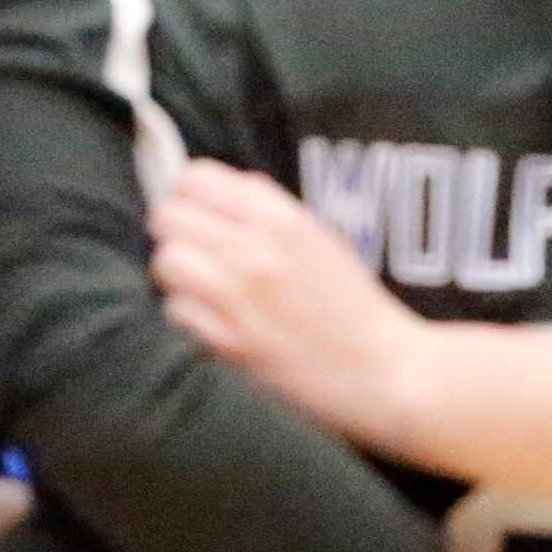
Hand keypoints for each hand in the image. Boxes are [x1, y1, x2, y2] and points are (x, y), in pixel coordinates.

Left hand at [148, 160, 430, 449]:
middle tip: (195, 252)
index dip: (189, 195)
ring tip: (200, 288)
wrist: (384, 374)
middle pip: (168, 216)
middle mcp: (255, 250)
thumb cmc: (353, 308)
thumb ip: (268, 211)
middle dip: (177, 232)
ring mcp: (239, 297)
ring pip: (166, 261)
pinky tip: (213, 323)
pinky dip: (189, 317)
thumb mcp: (320, 239)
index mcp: (281, 218)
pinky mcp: (228, 343)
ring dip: (178, 275)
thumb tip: (217, 192)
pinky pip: (177, 312)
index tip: (198, 213)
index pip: (196, 177)